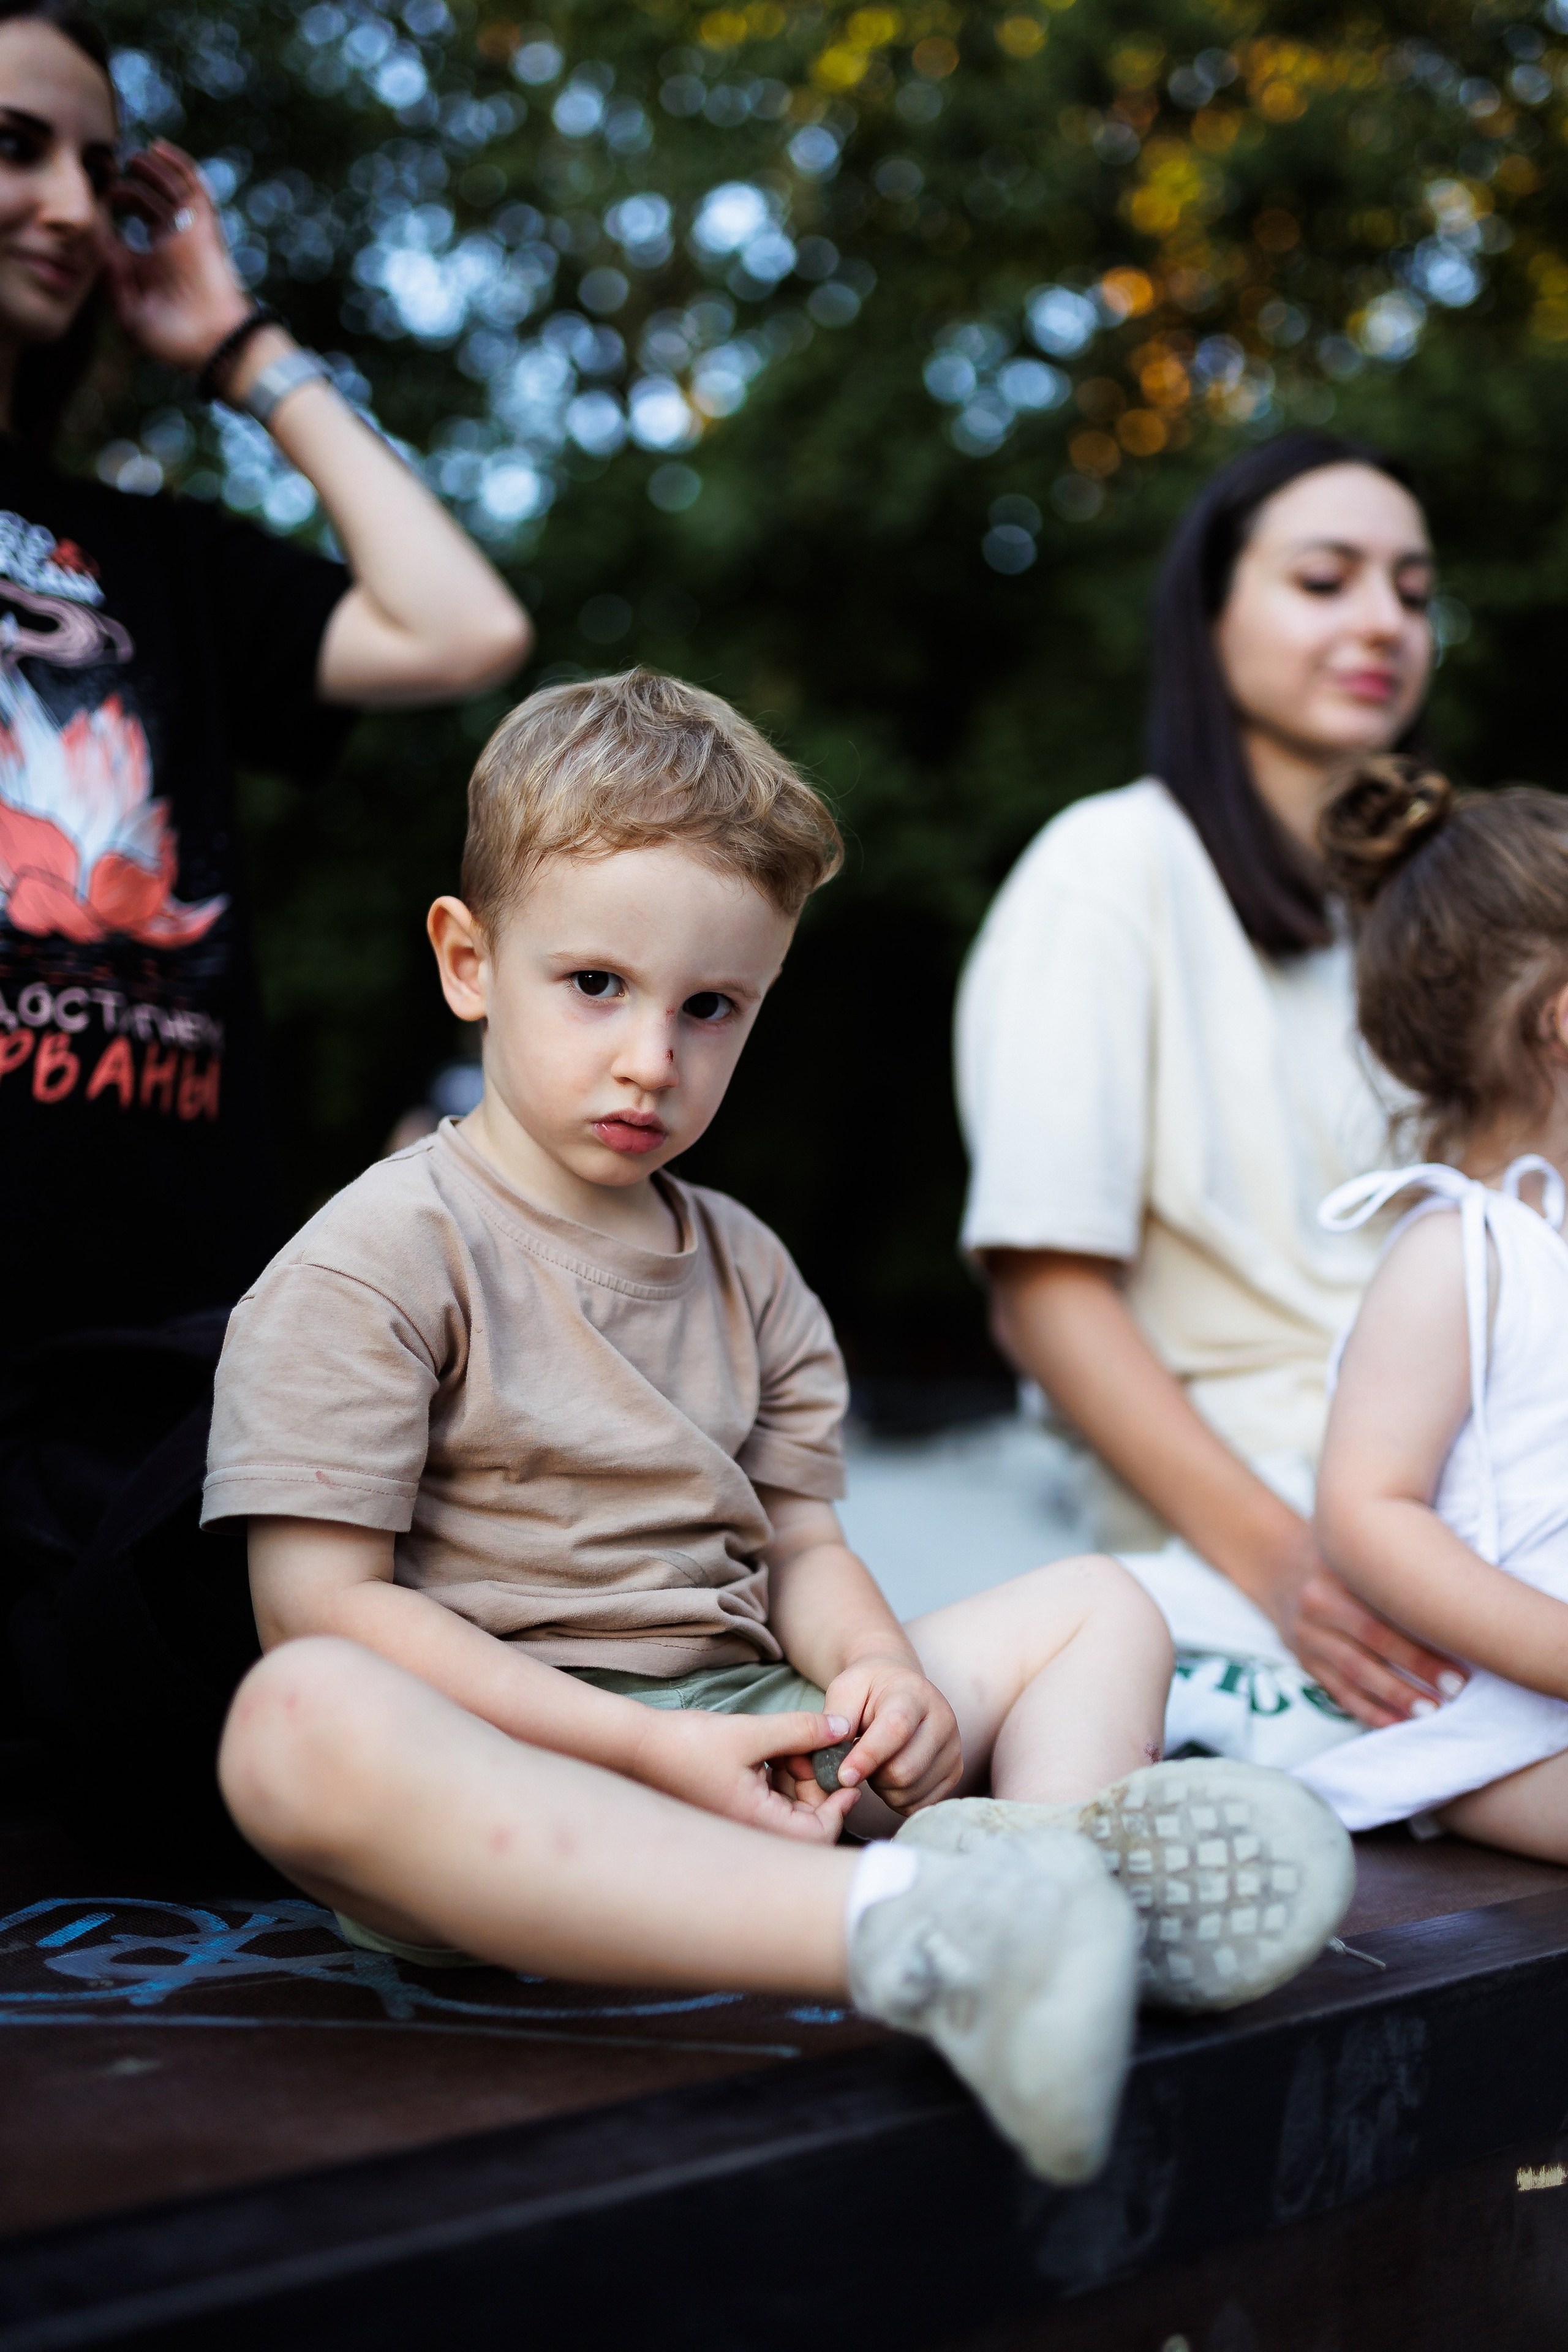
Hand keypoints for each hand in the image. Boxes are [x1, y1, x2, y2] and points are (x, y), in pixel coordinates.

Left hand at [100, 142, 252, 374]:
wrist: (213, 345)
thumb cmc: (174, 339)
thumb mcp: (129, 311)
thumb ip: (111, 275)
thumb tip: (96, 235)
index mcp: (150, 267)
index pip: (124, 231)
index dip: (105, 214)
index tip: (88, 202)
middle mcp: (169, 247)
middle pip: (149, 205)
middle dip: (128, 189)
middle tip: (108, 178)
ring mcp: (187, 234)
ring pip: (170, 190)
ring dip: (152, 170)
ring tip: (132, 157)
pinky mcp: (204, 227)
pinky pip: (193, 187)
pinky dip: (178, 165)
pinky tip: (158, 148)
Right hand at [630, 1707, 858, 1843]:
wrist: (639, 1747)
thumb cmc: (688, 1744)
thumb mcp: (751, 1732)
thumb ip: (800, 1730)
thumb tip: (843, 1728)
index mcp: (756, 1824)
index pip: (818, 1835)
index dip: (840, 1807)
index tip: (848, 1775)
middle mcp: (750, 1833)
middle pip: (808, 1825)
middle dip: (818, 1787)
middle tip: (815, 1751)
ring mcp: (741, 1825)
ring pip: (790, 1812)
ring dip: (799, 1782)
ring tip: (790, 1748)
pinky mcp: (734, 1812)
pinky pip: (771, 1805)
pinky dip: (780, 1781)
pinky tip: (774, 1754)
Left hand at [806, 1654, 962, 1817]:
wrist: (899, 1689)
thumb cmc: (867, 1691)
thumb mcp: (845, 1690)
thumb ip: (837, 1718)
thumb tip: (837, 1752)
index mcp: (913, 1693)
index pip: (896, 1730)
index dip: (867, 1757)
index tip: (843, 1776)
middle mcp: (943, 1719)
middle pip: (904, 1771)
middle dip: (872, 1776)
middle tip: (858, 1762)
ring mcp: (953, 1747)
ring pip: (911, 1792)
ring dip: (883, 1789)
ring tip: (876, 1765)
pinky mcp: (955, 1771)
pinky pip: (921, 1804)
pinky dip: (898, 1799)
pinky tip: (891, 1776)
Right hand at [1272, 1563, 1465, 1728]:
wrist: (1275, 1562)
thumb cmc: (1339, 1553)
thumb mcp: (1358, 1547)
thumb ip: (1396, 1562)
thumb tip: (1460, 1589)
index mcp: (1334, 1571)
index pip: (1383, 1608)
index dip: (1421, 1637)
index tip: (1462, 1657)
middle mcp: (1316, 1604)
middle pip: (1370, 1643)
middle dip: (1416, 1669)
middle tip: (1455, 1689)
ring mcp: (1306, 1635)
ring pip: (1353, 1673)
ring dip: (1394, 1696)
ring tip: (1429, 1712)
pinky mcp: (1304, 1660)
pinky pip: (1338, 1692)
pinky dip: (1368, 1711)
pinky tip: (1397, 1724)